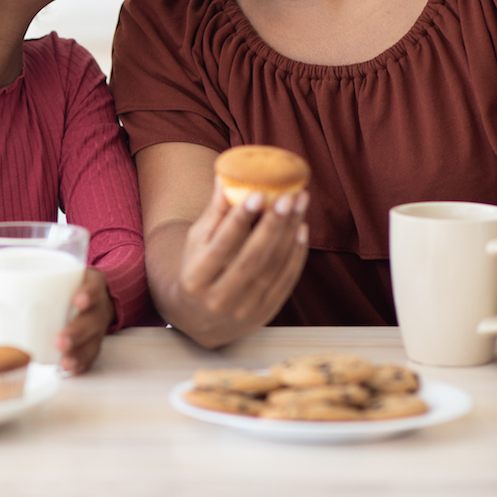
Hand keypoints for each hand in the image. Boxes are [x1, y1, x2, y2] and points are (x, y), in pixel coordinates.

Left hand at [56, 268, 113, 374]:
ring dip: (79, 353)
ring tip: (64, 363)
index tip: (78, 300)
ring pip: (93, 342)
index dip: (88, 294)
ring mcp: (98, 328)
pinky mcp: (94, 342)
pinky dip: (81, 364)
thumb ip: (40, 275)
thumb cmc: (73, 282)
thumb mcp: (65, 272)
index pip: (93, 286)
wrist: (99, 292)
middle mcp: (99, 307)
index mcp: (93, 284)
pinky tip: (70, 371)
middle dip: (77, 332)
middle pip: (92, 320)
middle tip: (60, 341)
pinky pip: (91, 356)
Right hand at [170, 188, 308, 348]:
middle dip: (272, 225)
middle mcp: (218, 298)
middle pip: (251, 259)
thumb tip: (226, 176)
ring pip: (272, 269)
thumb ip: (214, 213)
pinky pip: (285, 282)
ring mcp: (243, 310)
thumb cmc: (196, 269)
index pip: (221, 246)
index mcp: (195, 278)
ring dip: (289, 234)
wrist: (198, 319)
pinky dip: (296, 256)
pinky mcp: (263, 314)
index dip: (240, 220)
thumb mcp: (197, 242)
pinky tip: (301, 230)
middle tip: (288, 196)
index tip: (258, 193)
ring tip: (299, 205)